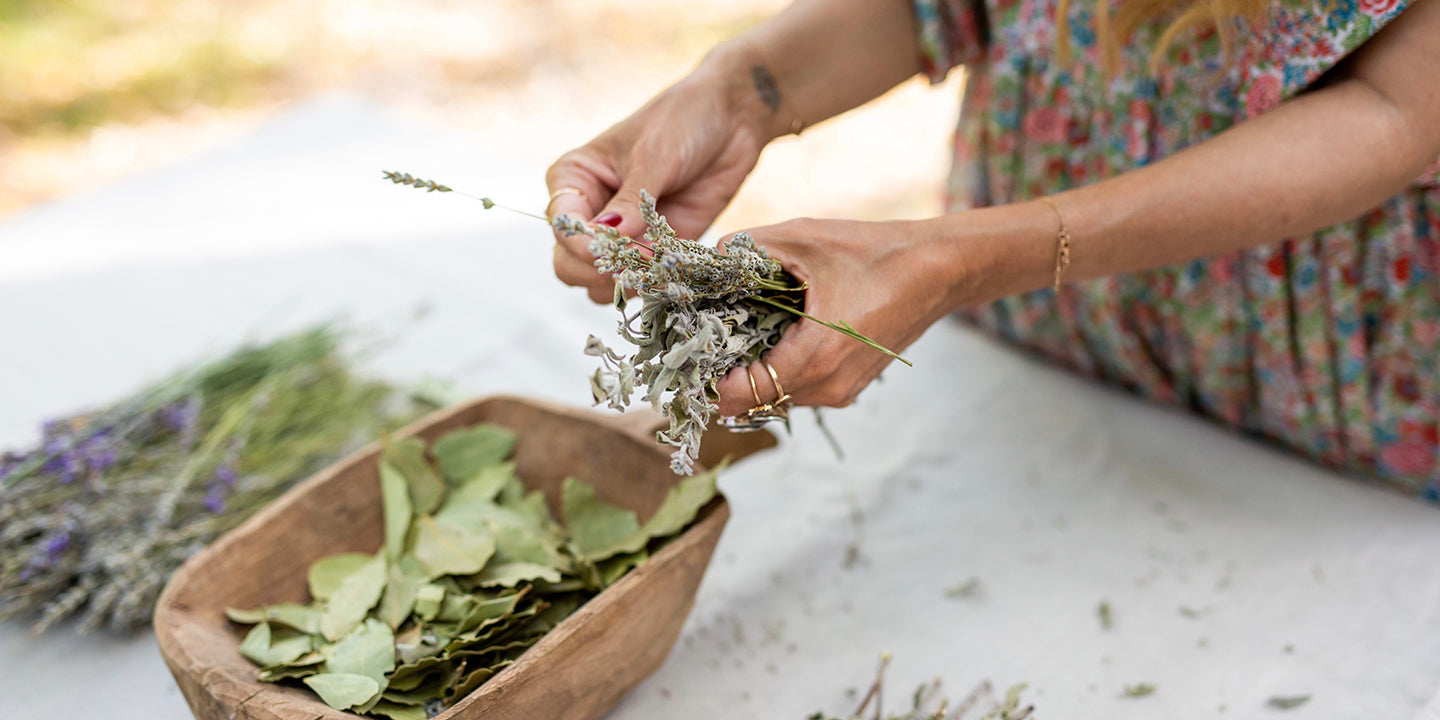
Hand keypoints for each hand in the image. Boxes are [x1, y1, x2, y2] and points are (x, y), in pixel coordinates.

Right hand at [546, 46, 776, 303]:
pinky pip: (642, 282)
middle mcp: (591, 211)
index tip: (608, 251)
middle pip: (570, 264)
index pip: (561, 225)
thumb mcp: (653, 156)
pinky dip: (655, 283)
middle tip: (639, 261)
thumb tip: (609, 236)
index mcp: (574, 179)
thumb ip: (631, 201)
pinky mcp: (655, 251)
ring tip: (661, 261)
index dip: (580, 246)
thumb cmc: (683, 121)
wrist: (731, 120)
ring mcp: (622, 236)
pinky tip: (676, 267)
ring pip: (602, 283)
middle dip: (601, 270)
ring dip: (629, 281)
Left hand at [712, 216, 975, 416]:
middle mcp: (828, 386)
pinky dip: (779, 369)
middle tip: (709, 336)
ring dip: (753, 373)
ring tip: (740, 331)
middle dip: (727, 373)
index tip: (693, 350)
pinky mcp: (850, 385)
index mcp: (816, 356)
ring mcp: (842, 391)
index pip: (743, 394)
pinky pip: (800, 388)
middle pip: (754, 400)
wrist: (938, 269)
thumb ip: (747, 247)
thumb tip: (709, 257)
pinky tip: (775, 333)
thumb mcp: (802, 237)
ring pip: (776, 397)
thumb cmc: (873, 252)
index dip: (710, 379)